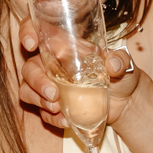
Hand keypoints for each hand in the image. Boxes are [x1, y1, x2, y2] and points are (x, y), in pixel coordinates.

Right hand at [14, 21, 142, 128]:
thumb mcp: (124, 64)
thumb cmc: (121, 75)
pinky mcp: (53, 105)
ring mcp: (51, 85)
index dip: (27, 32)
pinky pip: (41, 112)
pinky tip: (66, 121)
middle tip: (53, 94)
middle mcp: (53, 64)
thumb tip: (113, 64)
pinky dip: (51, 118)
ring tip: (57, 108)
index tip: (31, 44)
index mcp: (65, 46)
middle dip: (37, 81)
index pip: (39, 30)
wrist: (125, 102)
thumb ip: (120, 60)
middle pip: (29, 67)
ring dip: (38, 100)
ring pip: (27, 90)